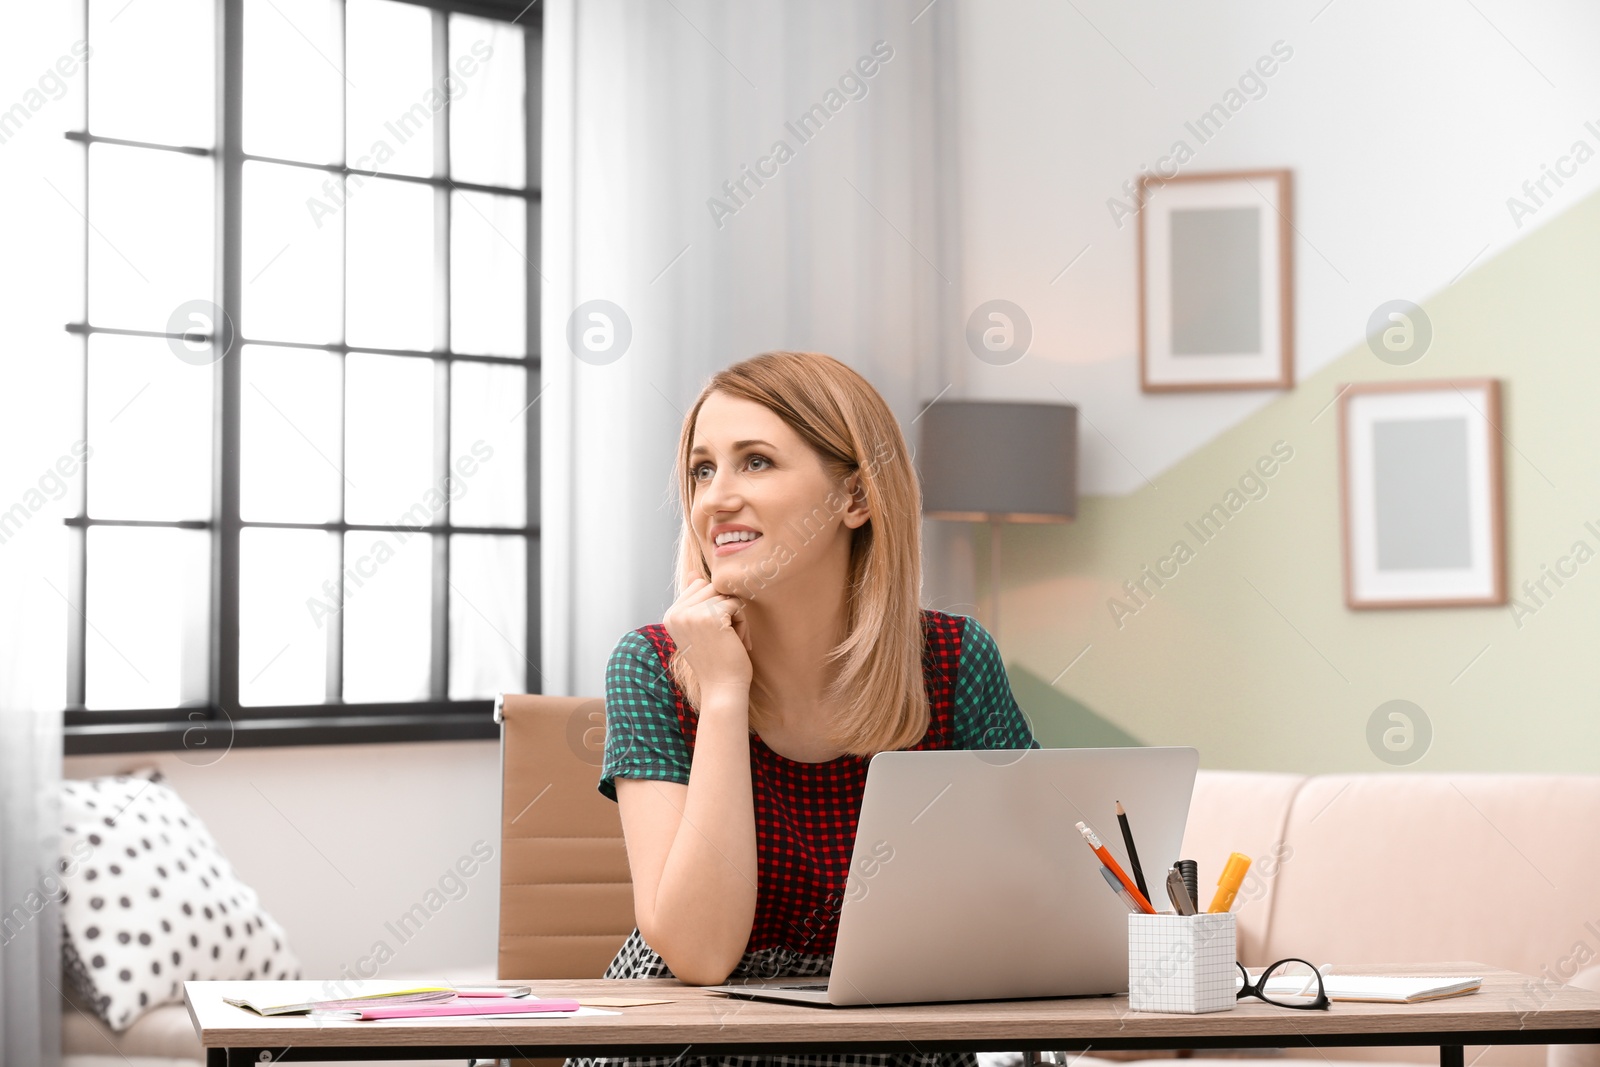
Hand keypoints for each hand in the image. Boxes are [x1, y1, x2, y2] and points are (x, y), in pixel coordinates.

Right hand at [663, 577, 752, 692]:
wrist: (722, 689)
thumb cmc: (716, 661)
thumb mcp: (700, 630)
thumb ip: (695, 601)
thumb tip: (694, 573)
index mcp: (671, 615)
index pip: (699, 587)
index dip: (714, 607)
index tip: (714, 633)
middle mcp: (676, 613)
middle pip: (712, 588)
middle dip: (725, 609)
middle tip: (724, 637)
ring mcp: (691, 614)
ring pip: (725, 595)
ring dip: (735, 616)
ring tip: (730, 640)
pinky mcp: (710, 617)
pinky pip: (736, 604)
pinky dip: (742, 623)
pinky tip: (736, 642)